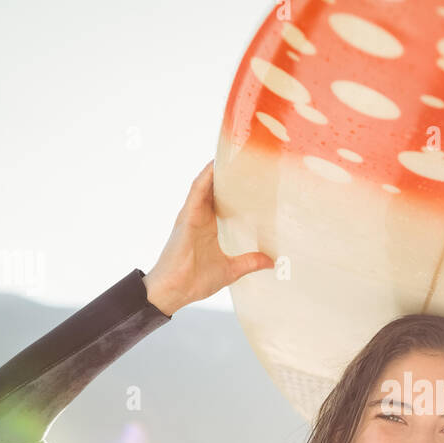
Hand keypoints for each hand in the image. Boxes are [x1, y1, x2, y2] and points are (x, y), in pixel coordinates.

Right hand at [143, 160, 273, 315]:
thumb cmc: (194, 281)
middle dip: (227, 172)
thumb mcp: (230, 270)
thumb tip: (270, 261)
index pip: (223, 200)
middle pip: (215, 188)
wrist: (173, 291)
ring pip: (205, 184)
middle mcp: (200, 216)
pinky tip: (215, 165)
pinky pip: (197, 191)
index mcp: (209, 226)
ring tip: (232, 151)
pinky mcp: (187, 217)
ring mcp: (192, 215)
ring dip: (216, 169)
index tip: (251, 174)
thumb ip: (249, 262)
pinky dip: (205, 178)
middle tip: (245, 156)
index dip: (235, 186)